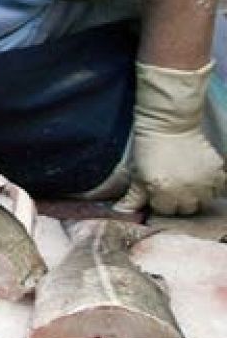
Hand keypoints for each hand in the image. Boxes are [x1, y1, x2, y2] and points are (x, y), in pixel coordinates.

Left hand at [117, 61, 226, 215]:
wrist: (169, 125)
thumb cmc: (149, 148)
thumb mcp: (136, 173)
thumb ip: (133, 196)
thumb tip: (122, 212)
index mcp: (163, 191)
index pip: (165, 211)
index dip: (160, 203)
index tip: (158, 193)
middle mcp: (186, 190)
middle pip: (186, 209)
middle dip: (177, 201)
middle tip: (172, 188)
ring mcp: (204, 182)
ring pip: (204, 202)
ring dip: (196, 196)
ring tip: (186, 183)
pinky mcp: (218, 172)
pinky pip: (219, 189)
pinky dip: (211, 187)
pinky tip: (200, 178)